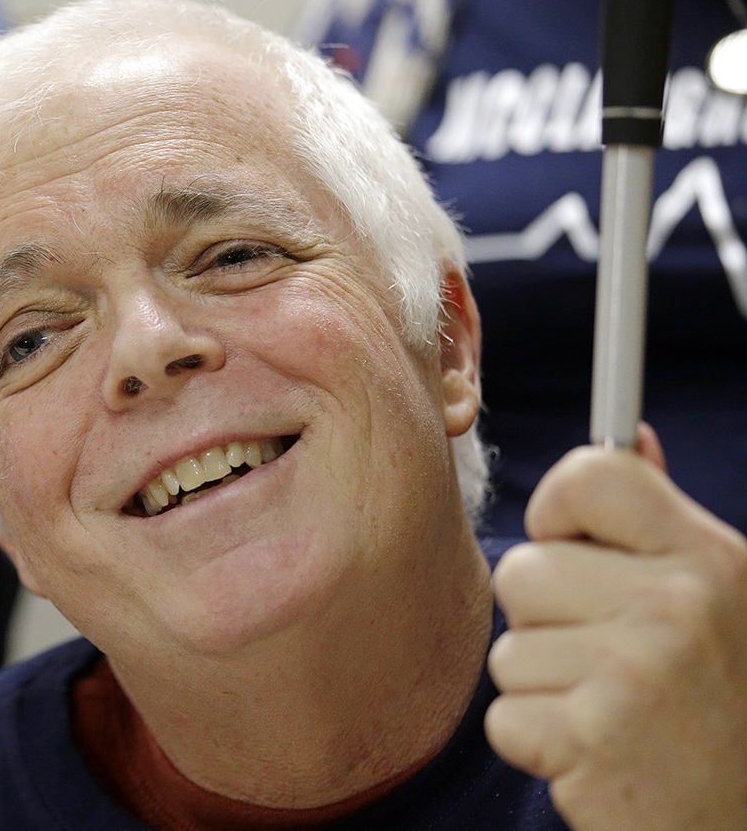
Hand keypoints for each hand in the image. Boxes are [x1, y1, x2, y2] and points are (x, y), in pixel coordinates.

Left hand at [485, 424, 746, 829]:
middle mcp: (674, 607)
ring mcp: (632, 674)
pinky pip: (504, 717)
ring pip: (508, 649)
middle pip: (521, 569)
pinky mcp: (590, 740)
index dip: (557, 511)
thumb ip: (662, 521)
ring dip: (545, 688)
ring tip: (613, 712)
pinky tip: (599, 754)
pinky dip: (540, 744)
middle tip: (611, 661)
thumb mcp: (723, 598)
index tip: (573, 546)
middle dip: (546, 621)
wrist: (745, 821)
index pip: (587, 474)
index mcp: (707, 559)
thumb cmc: (726, 704)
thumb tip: (629, 435)